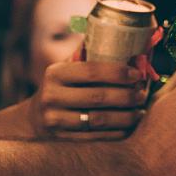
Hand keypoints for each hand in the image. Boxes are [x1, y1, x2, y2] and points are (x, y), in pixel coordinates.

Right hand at [29, 61, 146, 140]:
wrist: (34, 118)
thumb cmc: (60, 87)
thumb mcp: (65, 69)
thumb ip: (86, 56)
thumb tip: (120, 37)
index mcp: (55, 74)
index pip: (92, 71)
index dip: (118, 73)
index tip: (137, 75)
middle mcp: (52, 96)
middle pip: (98, 97)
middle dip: (126, 96)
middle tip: (142, 94)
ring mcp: (56, 120)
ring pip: (99, 120)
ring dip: (125, 116)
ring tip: (139, 111)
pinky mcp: (62, 138)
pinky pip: (96, 136)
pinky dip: (117, 132)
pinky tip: (129, 126)